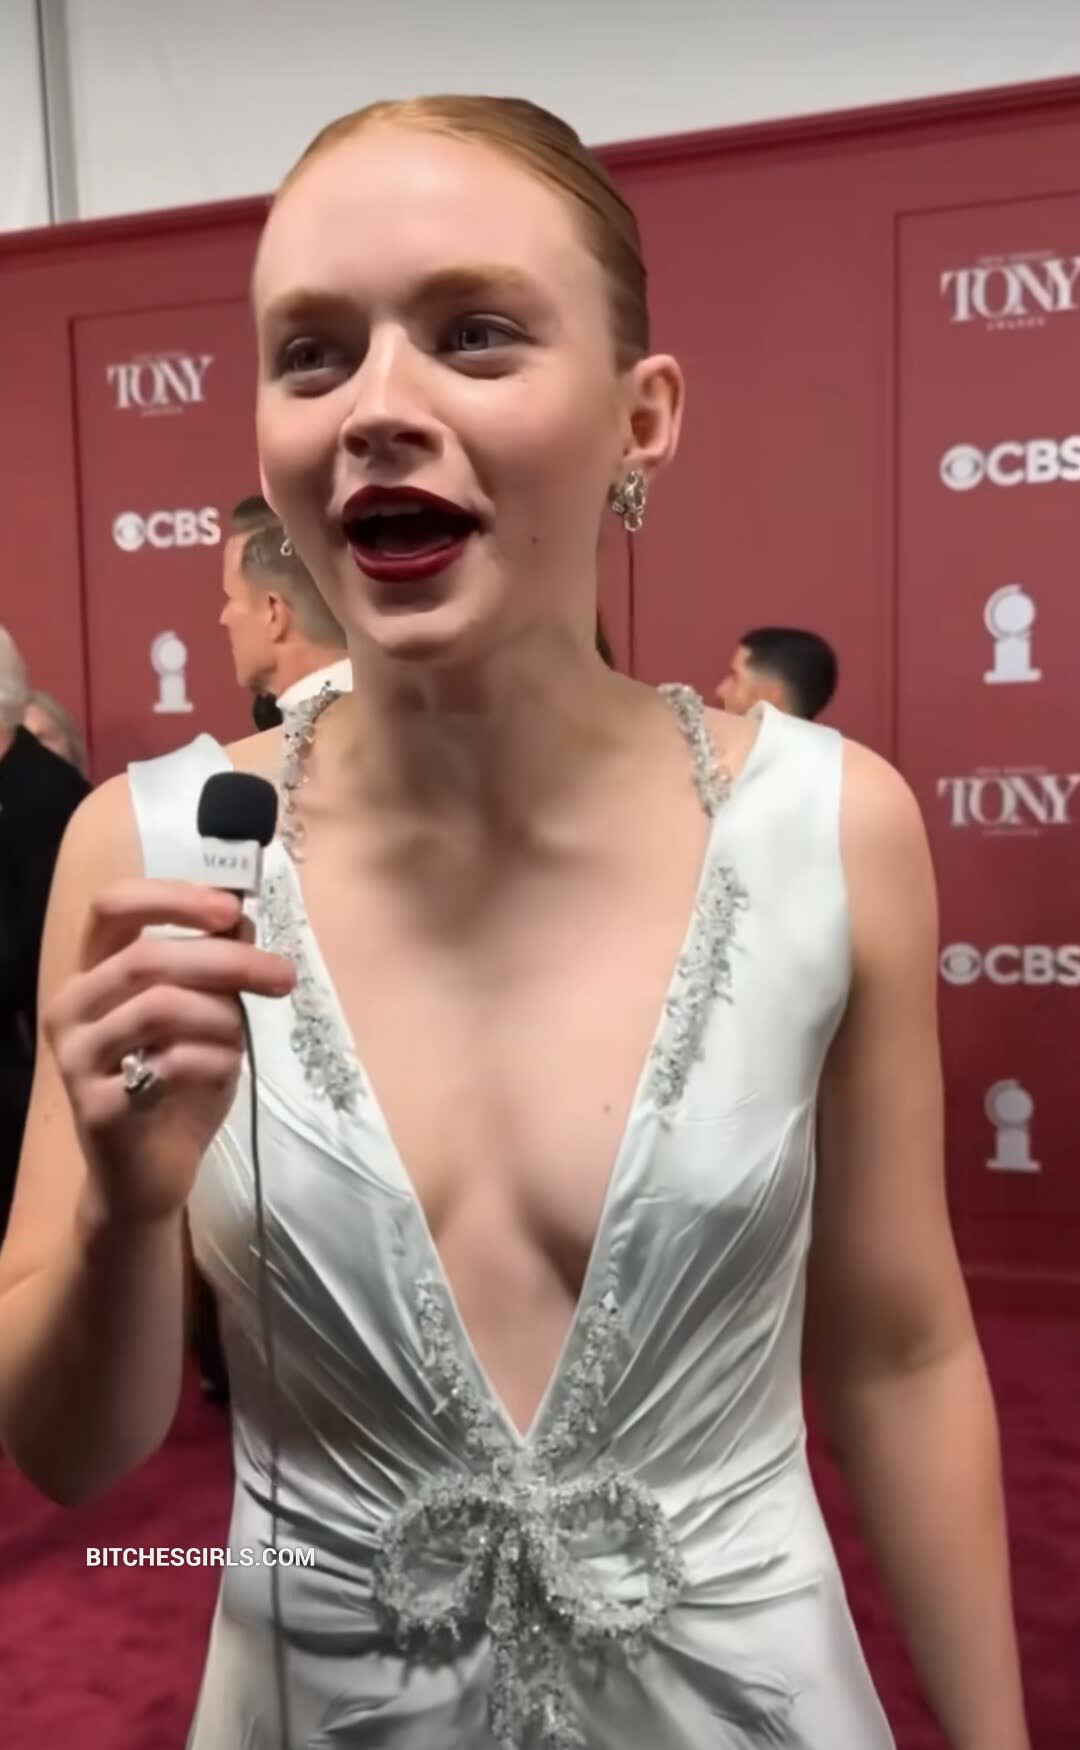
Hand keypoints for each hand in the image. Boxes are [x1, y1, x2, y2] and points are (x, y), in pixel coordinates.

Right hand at [45, 881, 294, 1227]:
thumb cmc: (177, 1085)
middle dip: (227, 961)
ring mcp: (78, 1057)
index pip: (114, 907)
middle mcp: (73, 1007)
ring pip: (159, 1007)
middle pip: (148, 958)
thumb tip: (241, 916)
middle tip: (282, 975)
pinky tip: (222, 1071)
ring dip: (220, 1017)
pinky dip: (213, 1061)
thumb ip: (216, 968)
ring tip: (239, 1040)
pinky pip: (168, 1064)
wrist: (148, 1175)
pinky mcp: (96, 1105)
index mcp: (95, 973)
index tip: (229, 909)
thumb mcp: (206, 1017)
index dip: (172, 898)